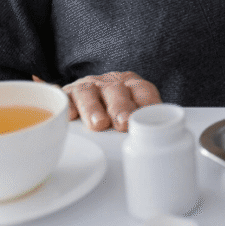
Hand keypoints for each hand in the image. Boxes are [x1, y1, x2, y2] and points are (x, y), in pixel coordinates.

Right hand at [34, 72, 160, 131]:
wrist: (87, 93)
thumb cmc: (116, 110)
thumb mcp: (133, 112)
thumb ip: (145, 123)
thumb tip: (161, 141)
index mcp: (131, 86)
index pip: (143, 90)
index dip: (147, 102)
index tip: (149, 118)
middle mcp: (109, 83)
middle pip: (116, 90)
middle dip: (121, 106)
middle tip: (124, 123)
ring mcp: (87, 88)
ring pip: (88, 92)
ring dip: (94, 107)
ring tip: (98, 124)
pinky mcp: (65, 95)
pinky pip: (63, 97)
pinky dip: (66, 105)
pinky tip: (69, 116)